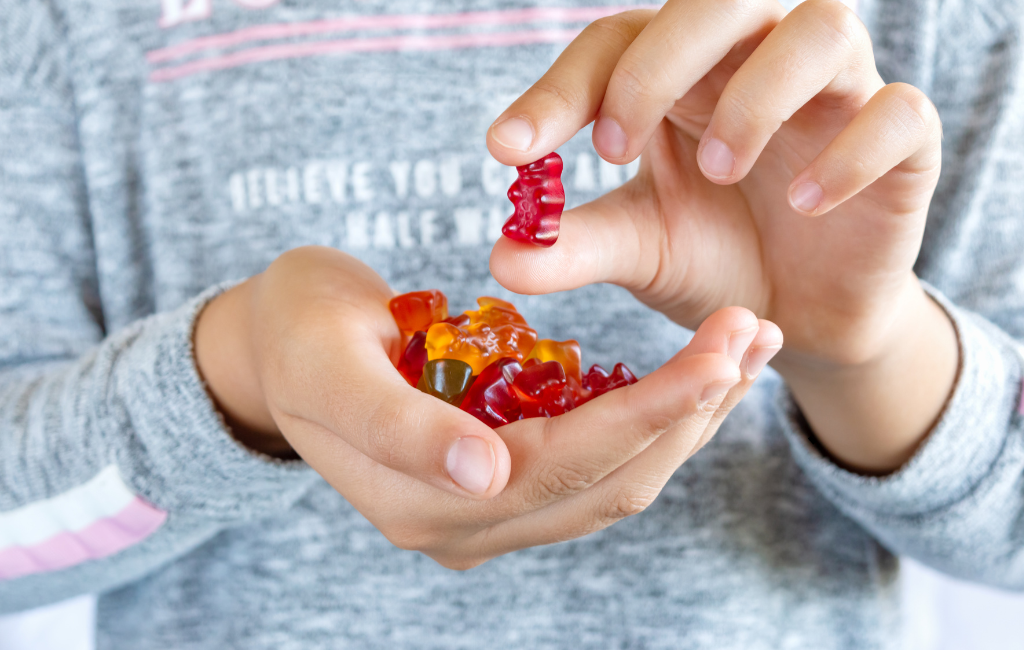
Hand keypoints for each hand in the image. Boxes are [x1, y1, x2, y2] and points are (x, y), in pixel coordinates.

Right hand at [194, 246, 781, 567]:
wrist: (278, 345)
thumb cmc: (296, 331)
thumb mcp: (328, 360)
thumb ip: (395, 424)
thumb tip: (485, 476)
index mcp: (420, 503)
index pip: (562, 463)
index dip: (648, 414)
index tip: (721, 354)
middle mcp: (467, 525)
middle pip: (607, 480)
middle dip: (690, 412)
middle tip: (754, 333)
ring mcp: (489, 511)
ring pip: (615, 478)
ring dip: (687, 418)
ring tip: (747, 347)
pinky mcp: (507, 482)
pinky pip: (598, 461)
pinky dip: (653, 417)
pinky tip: (697, 373)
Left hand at [487, 0, 956, 471]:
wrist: (802, 316)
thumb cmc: (717, 258)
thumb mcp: (640, 249)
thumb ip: (575, 247)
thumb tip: (500, 257)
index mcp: (682, 75)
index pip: (617, 42)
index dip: (560, 88)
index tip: (506, 150)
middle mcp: (757, 61)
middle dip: (659, 63)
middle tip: (615, 146)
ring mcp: (836, 94)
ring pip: (820, 28)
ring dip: (758, 95)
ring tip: (720, 171)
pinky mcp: (902, 142)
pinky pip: (897, 112)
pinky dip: (850, 153)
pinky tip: (805, 204)